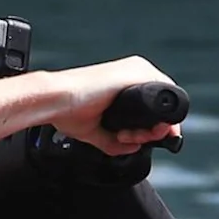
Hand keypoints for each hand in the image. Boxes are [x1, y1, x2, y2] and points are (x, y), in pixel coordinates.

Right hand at [47, 58, 181, 155]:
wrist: (55, 100)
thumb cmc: (66, 110)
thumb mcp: (96, 130)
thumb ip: (114, 140)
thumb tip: (132, 147)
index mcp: (124, 80)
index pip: (154, 104)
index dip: (157, 126)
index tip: (148, 140)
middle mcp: (133, 72)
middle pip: (162, 104)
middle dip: (157, 129)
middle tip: (137, 141)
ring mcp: (135, 71)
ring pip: (163, 103)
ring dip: (155, 127)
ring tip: (128, 137)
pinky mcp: (135, 74)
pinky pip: (161, 98)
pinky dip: (156, 119)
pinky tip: (137, 131)